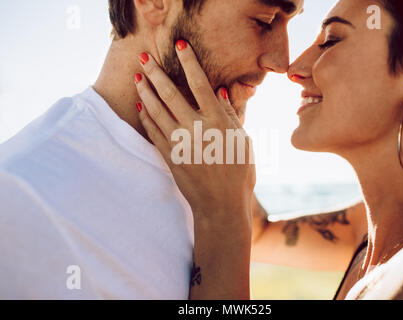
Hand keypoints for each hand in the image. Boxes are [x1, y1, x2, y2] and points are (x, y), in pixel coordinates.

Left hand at [134, 41, 255, 227]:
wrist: (221, 205)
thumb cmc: (239, 173)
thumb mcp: (242, 141)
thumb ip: (230, 114)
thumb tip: (220, 91)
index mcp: (217, 121)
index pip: (200, 84)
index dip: (189, 62)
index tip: (180, 44)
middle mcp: (195, 128)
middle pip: (169, 93)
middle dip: (155, 72)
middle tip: (143, 57)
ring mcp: (179, 143)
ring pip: (156, 110)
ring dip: (145, 91)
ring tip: (137, 77)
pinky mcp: (169, 156)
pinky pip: (152, 131)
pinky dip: (145, 116)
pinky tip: (140, 105)